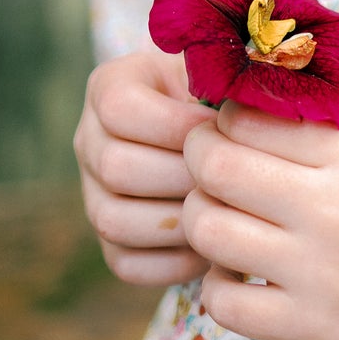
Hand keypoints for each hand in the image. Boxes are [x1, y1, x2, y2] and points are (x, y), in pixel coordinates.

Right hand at [75, 48, 216, 284]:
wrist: (219, 141)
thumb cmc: (225, 101)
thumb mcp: (219, 76)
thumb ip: (224, 83)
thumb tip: (249, 111)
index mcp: (108, 89)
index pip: (121, 108)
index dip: (176, 123)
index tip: (222, 129)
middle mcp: (89, 143)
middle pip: (115, 167)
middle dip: (182, 175)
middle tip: (230, 178)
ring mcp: (93, 197)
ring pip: (114, 220)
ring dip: (178, 219)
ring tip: (224, 209)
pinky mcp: (110, 244)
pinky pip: (128, 264)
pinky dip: (175, 260)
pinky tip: (214, 241)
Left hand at [180, 105, 338, 339]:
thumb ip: (330, 132)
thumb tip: (245, 105)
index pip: (246, 115)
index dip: (221, 121)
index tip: (228, 133)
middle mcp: (336, 205)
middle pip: (214, 165)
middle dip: (197, 164)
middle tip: (209, 174)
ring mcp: (320, 270)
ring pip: (207, 230)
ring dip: (202, 223)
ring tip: (224, 225)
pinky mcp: (313, 328)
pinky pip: (221, 303)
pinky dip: (217, 289)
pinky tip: (242, 280)